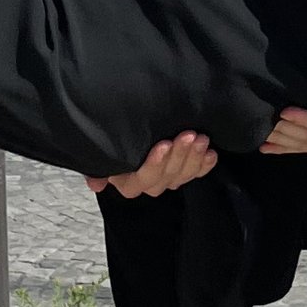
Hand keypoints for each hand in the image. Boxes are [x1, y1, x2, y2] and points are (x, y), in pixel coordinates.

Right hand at [85, 132, 219, 199]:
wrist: (138, 123)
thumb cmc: (117, 130)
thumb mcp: (103, 144)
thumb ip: (98, 165)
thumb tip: (96, 184)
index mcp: (127, 180)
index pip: (140, 179)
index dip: (153, 165)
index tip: (163, 145)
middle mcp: (148, 182)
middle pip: (165, 177)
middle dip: (178, 155)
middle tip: (188, 135)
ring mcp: (168, 177)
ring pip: (182, 175)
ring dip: (193, 157)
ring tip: (201, 138)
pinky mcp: (185, 170)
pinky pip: (197, 172)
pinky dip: (204, 163)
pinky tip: (210, 153)